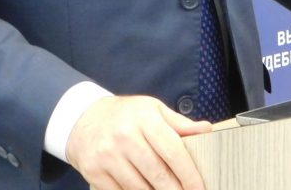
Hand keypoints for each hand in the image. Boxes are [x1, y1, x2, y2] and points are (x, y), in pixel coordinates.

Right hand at [67, 95, 211, 189]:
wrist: (83, 119)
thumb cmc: (125, 115)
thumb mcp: (152, 110)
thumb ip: (179, 124)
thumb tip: (206, 130)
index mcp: (144, 118)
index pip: (173, 151)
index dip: (189, 174)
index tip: (200, 188)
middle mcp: (125, 136)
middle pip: (158, 174)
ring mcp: (107, 156)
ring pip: (140, 188)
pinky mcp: (94, 172)